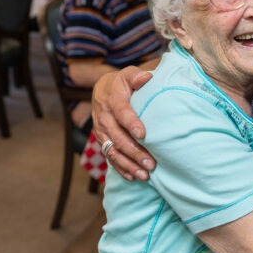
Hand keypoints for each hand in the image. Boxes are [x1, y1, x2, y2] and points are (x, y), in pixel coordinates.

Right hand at [92, 66, 154, 180]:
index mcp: (112, 100)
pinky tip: (133, 177)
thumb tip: (147, 77)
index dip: (131, 123)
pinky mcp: (103, 141)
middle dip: (134, 152)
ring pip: (113, 151)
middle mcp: (104, 118)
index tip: (143, 134)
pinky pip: (110, 157)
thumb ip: (137, 76)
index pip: (121, 112)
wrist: (102, 91)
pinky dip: (121, 168)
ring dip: (128, 164)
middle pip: (118, 137)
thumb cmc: (122, 83)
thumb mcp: (128, 75)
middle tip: (150, 163)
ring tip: (144, 175)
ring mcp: (102, 131)